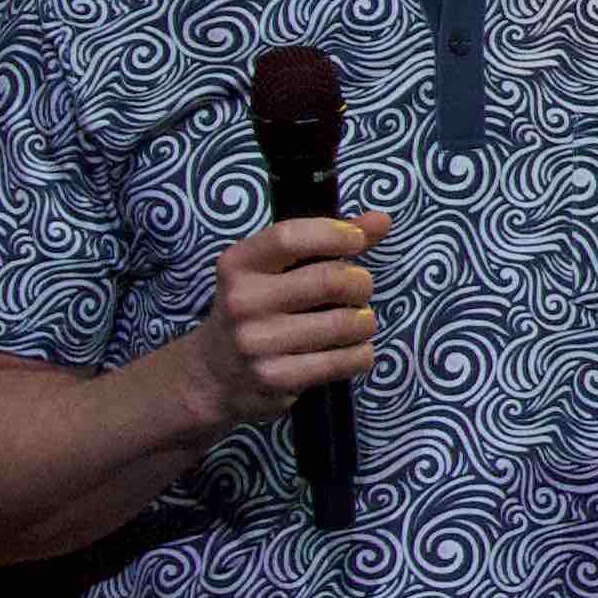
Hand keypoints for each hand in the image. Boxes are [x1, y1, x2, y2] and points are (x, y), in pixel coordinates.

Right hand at [203, 210, 384, 431]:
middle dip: (361, 283)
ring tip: (357, 323)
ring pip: (345, 323)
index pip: (290, 237)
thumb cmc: (259, 308)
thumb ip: (328, 242)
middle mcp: (242, 301)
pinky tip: (352, 350)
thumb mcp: (275, 269)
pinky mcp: (276, 378)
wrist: (215, 373)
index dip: (335, 234)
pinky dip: (361, 353)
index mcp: (238, 264)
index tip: (356, 241)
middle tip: (360, 290)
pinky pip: (344, 360)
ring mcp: (257, 343)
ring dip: (365, 322)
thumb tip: (381, 220)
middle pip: (330, 281)